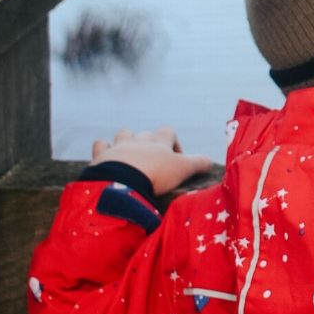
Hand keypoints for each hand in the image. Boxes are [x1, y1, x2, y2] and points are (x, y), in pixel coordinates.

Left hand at [91, 127, 212, 195]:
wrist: (123, 181)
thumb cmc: (156, 174)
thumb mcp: (183, 169)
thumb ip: (199, 163)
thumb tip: (211, 161)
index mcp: (159, 141)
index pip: (169, 132)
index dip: (174, 143)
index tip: (176, 158)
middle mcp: (139, 139)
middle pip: (146, 134)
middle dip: (150, 144)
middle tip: (154, 163)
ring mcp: (119, 146)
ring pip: (124, 134)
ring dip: (127, 142)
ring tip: (131, 157)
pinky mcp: (102, 155)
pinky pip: (101, 145)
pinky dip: (104, 149)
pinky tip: (107, 156)